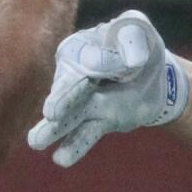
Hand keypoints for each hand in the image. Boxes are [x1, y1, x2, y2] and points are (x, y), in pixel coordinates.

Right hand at [27, 10, 188, 166]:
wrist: (155, 75)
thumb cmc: (139, 46)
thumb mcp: (139, 33)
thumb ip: (133, 37)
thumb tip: (129, 62)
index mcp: (77, 48)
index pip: (87, 58)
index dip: (108, 63)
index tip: (131, 65)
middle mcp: (73, 77)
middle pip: (67, 89)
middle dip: (61, 100)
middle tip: (52, 113)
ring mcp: (83, 104)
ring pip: (68, 117)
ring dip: (53, 130)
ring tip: (36, 142)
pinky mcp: (98, 122)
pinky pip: (84, 136)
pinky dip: (74, 147)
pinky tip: (61, 158)